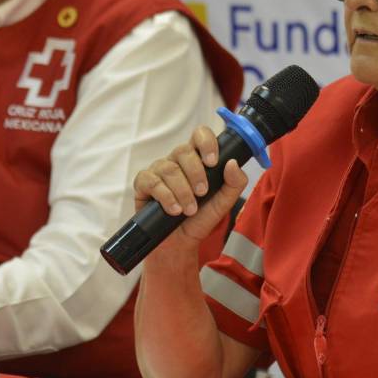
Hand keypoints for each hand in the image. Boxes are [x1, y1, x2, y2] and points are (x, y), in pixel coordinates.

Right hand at [132, 126, 248, 250]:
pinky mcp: (143, 183)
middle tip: (202, 193)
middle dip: (196, 173)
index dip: (206, 143)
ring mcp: (158, 170)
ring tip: (189, 210)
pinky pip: (152, 182)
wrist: (181, 243)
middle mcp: (176, 161)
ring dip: (183, 191)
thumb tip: (232, 163)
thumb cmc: (200, 219)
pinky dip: (166, 197)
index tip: (213, 162)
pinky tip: (174, 210)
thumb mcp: (223, 203)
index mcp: (196, 159)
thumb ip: (234, 183)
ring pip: (169, 169)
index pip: (199, 135)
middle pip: (183, 150)